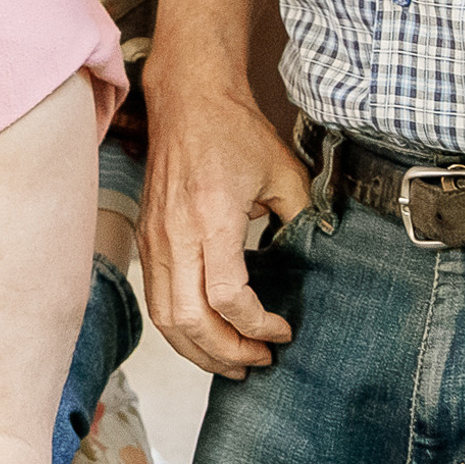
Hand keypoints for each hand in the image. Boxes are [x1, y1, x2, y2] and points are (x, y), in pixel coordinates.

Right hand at [136, 71, 310, 378]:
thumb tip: (317, 255)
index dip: (257, 325)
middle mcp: (175, 235)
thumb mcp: (284, 171)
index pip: (227, 297)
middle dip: (227, 352)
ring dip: (198, 350)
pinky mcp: (147, 241)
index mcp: (211, 218)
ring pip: (166, 318)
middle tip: (259, 361)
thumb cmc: (233, 131)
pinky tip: (206, 336)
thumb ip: (302, 217)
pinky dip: (180, 329)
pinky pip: (157, 300)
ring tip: (233, 362)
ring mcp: (155, 240)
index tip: (283, 330)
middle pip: (191, 320)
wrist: (187, 101)